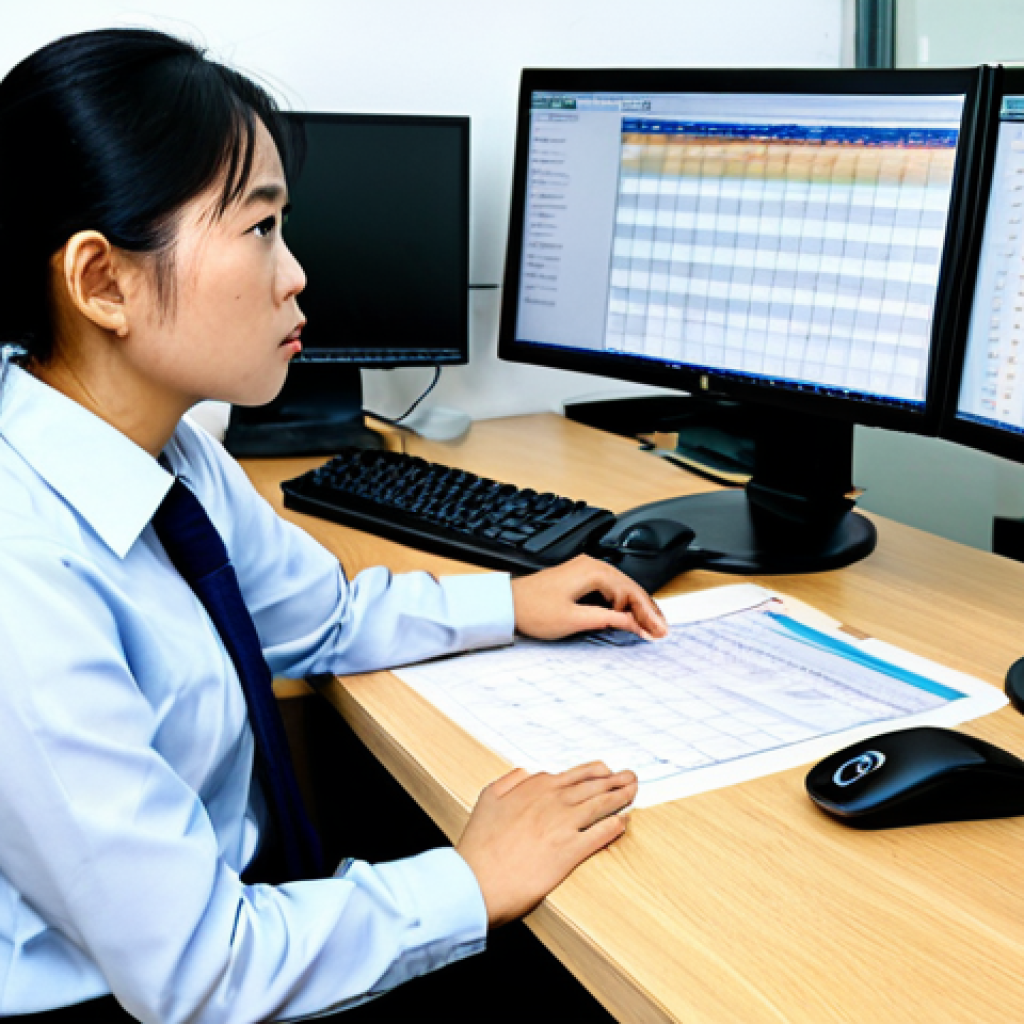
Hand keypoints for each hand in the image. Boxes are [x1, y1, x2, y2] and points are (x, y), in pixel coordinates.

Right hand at [456, 762, 637, 927]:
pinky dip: (615, 825)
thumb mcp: (488, 799)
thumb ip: (509, 781)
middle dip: (616, 780)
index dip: (593, 772)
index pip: (573, 774)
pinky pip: (599, 834)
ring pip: (600, 804)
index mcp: (534, 787)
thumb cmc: (479, 844)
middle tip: (631, 777)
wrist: (476, 879)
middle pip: (593, 786)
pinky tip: (624, 821)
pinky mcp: (570, 852)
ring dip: (621, 796)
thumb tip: (526, 772)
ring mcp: (563, 825)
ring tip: (634, 791)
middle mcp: (553, 801)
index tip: (606, 771)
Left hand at [510, 554, 667, 640]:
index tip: (656, 632)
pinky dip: (622, 603)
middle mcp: (591, 565)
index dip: (645, 615)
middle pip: (630, 588)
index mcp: (592, 571)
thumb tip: (634, 623)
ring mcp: (586, 570)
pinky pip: (610, 588)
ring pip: (622, 588)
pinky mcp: (580, 578)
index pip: (630, 593)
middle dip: (647, 610)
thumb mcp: (574, 620)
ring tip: (651, 625)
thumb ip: (607, 619)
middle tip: (662, 630)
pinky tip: (630, 615)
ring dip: (637, 607)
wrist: (507, 604)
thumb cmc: (533, 609)